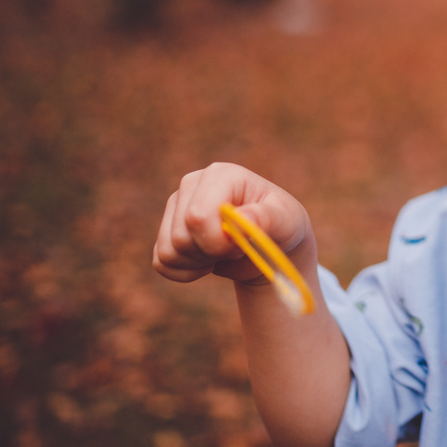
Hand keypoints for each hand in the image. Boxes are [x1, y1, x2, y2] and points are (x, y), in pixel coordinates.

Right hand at [152, 162, 313, 284]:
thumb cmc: (282, 226)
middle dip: (210, 253)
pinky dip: (185, 272)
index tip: (241, 244)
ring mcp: (176, 206)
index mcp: (221, 174)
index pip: (198, 216)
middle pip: (181, 236)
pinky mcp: (166, 228)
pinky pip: (161, 263)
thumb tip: (242, 218)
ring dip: (199, 263)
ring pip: (168, 251)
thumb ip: (266, 218)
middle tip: (236, 248)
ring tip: (224, 252)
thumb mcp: (285, 221)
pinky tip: (208, 263)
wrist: (270, 244)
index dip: (217, 241)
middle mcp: (192, 184)